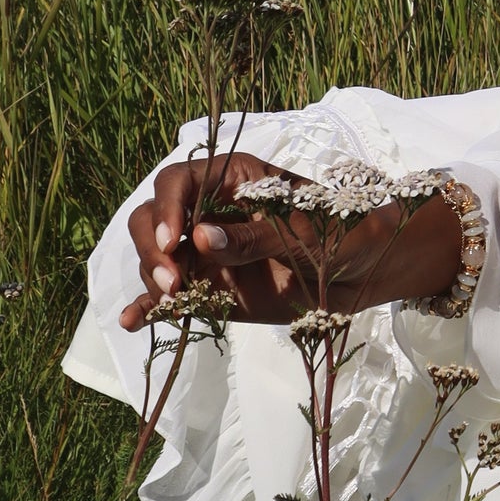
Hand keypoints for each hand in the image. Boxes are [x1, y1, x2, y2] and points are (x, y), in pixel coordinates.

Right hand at [117, 148, 462, 331]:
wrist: (367, 270)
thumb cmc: (343, 229)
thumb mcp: (305, 230)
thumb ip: (254, 236)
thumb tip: (201, 239)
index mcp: (232, 178)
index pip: (179, 181)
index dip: (168, 207)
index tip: (174, 240)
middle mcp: (210, 212)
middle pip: (153, 218)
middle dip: (153, 247)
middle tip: (173, 280)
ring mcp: (207, 252)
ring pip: (157, 257)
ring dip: (154, 277)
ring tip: (175, 300)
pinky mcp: (212, 289)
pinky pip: (172, 296)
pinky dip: (149, 307)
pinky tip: (133, 321)